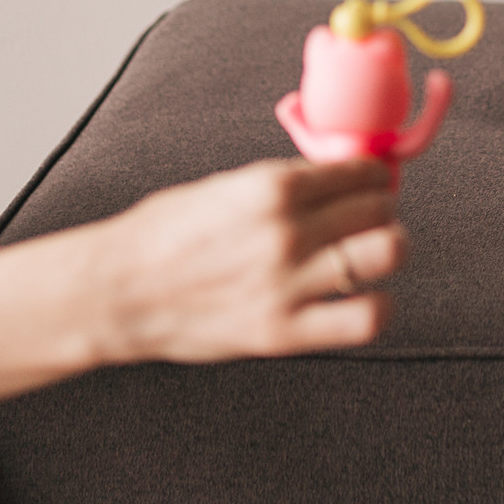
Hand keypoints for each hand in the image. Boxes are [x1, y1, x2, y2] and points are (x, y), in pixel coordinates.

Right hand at [0, 157, 406, 409]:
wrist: (117, 291)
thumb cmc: (164, 233)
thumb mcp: (225, 187)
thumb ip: (285, 183)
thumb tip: (340, 177)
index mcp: (271, 186)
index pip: (360, 171)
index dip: (374, 174)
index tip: (372, 180)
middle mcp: (286, 231)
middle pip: (378, 209)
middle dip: (380, 208)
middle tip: (368, 215)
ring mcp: (288, 284)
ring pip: (385, 255)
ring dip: (385, 249)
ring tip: (369, 252)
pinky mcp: (284, 332)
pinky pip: (365, 319)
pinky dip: (377, 306)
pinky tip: (362, 298)